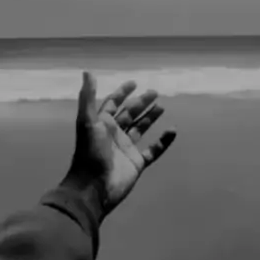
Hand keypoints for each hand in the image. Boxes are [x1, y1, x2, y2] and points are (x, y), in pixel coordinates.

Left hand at [62, 72, 176, 219]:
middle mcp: (114, 134)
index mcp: (102, 123)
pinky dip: (163, 142)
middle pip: (130, 114)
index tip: (134, 83)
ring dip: (150, 118)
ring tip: (162, 106)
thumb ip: (88, 97)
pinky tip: (172, 131)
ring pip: (141, 129)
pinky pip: (153, 150)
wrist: (93, 188)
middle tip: (155, 92)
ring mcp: (126, 149)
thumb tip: (87, 71)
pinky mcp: (136, 163)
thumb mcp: (87, 121)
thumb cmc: (90, 153)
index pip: (113, 103)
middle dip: (141, 103)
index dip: (122, 93)